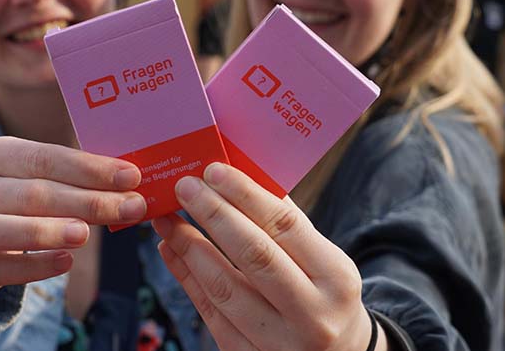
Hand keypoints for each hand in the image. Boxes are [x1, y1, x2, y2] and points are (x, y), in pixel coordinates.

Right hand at [0, 137, 145, 301]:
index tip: (131, 177)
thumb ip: (72, 177)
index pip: (45, 157)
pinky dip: (31, 267)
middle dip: (87, 201)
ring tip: (87, 234)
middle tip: (130, 208)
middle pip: (32, 193)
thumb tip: (131, 183)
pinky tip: (64, 263)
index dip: (90, 168)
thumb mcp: (35, 177)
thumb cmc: (16, 197)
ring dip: (48, 230)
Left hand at [152, 163, 380, 350]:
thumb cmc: (324, 295)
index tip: (214, 170)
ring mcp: (279, 343)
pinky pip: (209, 313)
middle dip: (214, 215)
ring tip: (168, 218)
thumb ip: (288, 227)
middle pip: (254, 255)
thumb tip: (240, 179)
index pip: (285, 226)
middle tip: (185, 187)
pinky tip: (171, 250)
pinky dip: (186, 277)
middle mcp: (311, 315)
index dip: (246, 195)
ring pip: (224, 288)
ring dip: (189, 247)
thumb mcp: (325, 261)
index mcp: (336, 278)